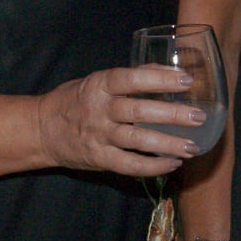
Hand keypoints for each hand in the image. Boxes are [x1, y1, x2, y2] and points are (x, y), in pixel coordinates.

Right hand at [34, 66, 203, 175]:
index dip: (159, 79)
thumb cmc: (77, 99)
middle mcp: (99, 110)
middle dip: (171, 115)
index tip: (186, 81)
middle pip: (138, 112)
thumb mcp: (98, 81)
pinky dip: (153, 167)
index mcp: (100, 84)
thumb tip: (172, 74)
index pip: (131, 79)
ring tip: (192, 146)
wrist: (42, 129)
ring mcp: (99, 136)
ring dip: (167, 144)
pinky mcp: (99, 159)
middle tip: (198, 117)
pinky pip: (129, 165)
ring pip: (137, 141)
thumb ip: (131, 79)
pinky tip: (173, 164)